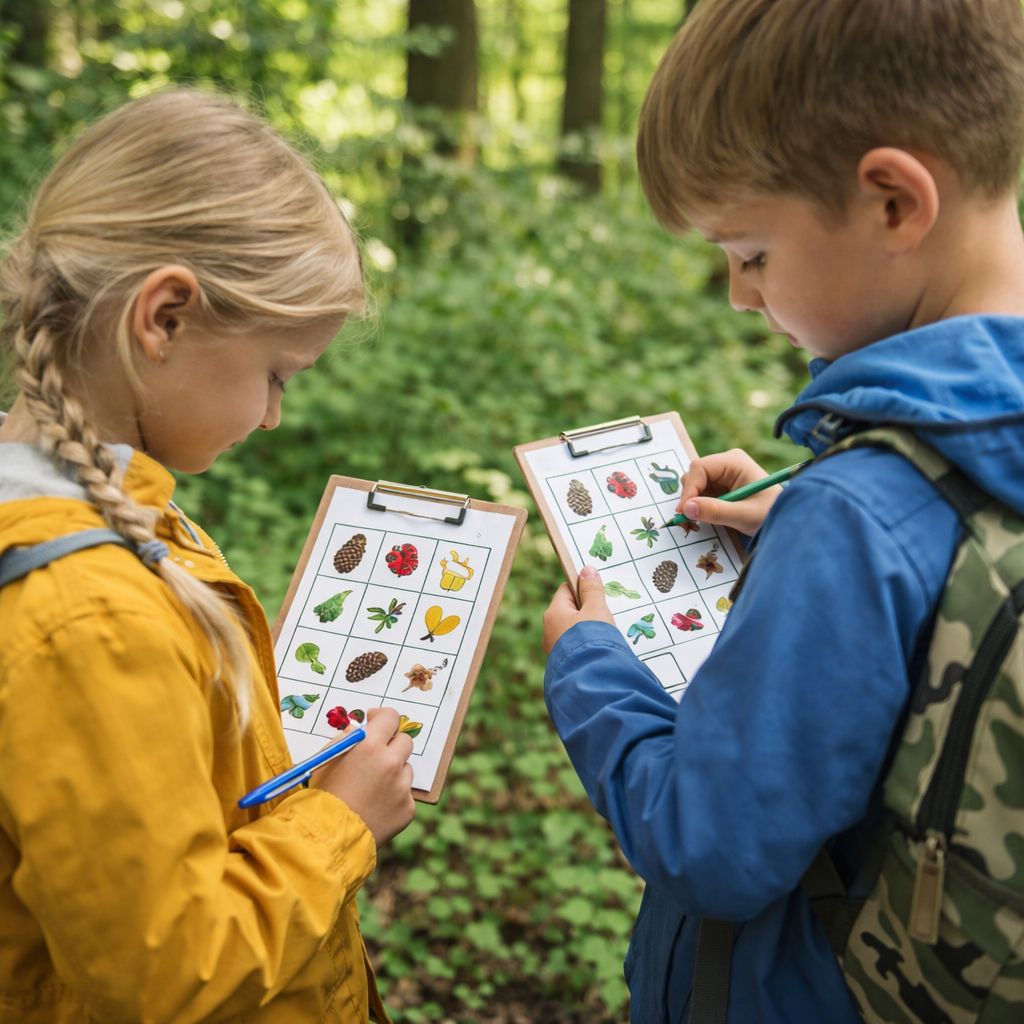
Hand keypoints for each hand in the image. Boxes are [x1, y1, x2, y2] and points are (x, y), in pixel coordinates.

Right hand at [309, 707, 414, 846]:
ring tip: (370, 789)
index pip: (390, 717)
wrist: (328, 838)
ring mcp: (402, 787)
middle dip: (391, 745)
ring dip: (393, 773)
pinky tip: (374, 808)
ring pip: (405, 769)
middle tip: (376, 755)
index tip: (375, 722)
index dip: (382, 718)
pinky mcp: (408, 808)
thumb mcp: (326, 760)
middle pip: (404, 741)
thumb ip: (345, 741)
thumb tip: (357, 732)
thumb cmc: (321, 796)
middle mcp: (391, 762)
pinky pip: (405, 795)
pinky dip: (394, 798)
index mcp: (370, 745)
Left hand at [542, 565, 615, 653]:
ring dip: (586, 629)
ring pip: (571, 629)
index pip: (565, 590)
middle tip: (602, 617)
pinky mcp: (561, 661)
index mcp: (553, 613)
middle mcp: (548, 630)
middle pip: (568, 610)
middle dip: (586, 611)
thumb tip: (586, 570)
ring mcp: (553, 647)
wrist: (590, 676)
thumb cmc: (593, 638)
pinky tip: (596, 648)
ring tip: (602, 634)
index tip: (596, 595)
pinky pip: (573, 646)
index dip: (582, 589)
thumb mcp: (596, 609)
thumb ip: (592, 589)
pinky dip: (584, 644)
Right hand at [678, 449, 779, 535]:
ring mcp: (723, 474)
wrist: (786, 518)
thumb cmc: (770, 513)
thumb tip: (686, 509)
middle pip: (695, 475)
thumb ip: (715, 511)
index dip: (689, 489)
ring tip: (702, 518)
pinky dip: (699, 505)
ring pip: (695, 485)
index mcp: (734, 462)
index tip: (684, 511)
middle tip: (689, 519)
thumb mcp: (743, 515)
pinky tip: (707, 516)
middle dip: (690, 496)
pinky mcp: (721, 486)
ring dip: (694, 502)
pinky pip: (701, 493)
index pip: (700, 468)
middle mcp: (726, 464)